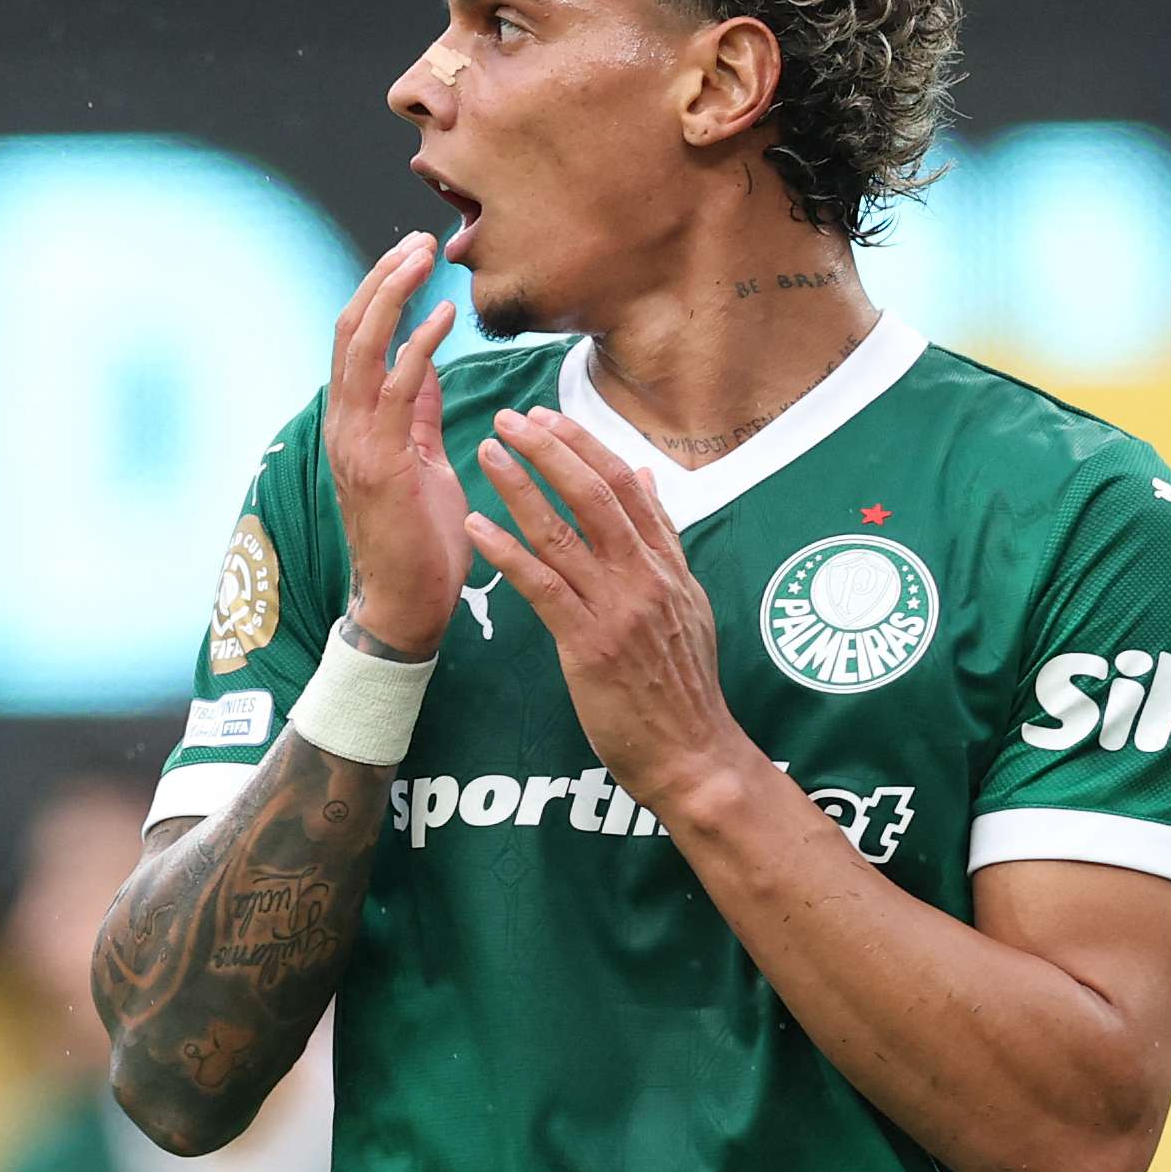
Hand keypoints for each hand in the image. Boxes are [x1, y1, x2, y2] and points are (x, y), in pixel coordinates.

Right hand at [322, 233, 467, 658]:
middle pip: (351, 330)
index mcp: (354, 423)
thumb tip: (429, 366)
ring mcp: (356, 443)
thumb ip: (420, 414)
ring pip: (363, 349)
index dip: (379, 292)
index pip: (357, 340)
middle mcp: (345, 425)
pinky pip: (395, 391)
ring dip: (394, 296)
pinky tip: (441, 318)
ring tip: (424, 256)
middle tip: (419, 239)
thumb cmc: (420, 542)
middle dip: (383, 278)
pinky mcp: (380, 463)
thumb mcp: (422, 462)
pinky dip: (417, 347)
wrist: (406, 607)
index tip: (413, 255)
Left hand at [466, 407, 758, 812]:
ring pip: (565, 533)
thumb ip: (662, 541)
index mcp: (667, 565)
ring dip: (521, 488)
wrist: (694, 755)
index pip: (628, 487)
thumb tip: (647, 480)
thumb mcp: (687, 602)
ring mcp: (619, 610)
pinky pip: (543, 588)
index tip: (550, 416)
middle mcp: (646, 578)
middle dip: (551, 450)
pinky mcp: (590, 646)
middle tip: (512, 418)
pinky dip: (507, 552)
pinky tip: (476, 528)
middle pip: (596, 495)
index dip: (586, 446)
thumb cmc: (683, 686)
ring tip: (488, 453)